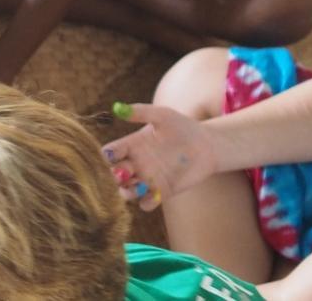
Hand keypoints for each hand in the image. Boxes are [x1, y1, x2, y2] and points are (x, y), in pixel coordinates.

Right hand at [101, 103, 218, 211]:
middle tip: (122, 173)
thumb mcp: (162, 115)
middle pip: (112, 175)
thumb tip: (117, 108)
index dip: (104, 157)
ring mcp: (147, 179)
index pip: (108, 154)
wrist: (207, 145)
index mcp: (130, 145)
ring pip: (126, 192)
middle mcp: (135, 164)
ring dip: (126, 192)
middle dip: (112, 177)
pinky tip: (155, 195)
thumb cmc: (183, 126)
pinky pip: (146, 203)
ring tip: (138, 184)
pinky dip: (146, 203)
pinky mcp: (161, 192)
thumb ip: (141, 112)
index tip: (109, 157)